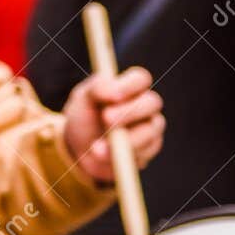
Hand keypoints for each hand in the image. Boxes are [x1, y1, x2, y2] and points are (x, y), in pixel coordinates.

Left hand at [62, 67, 164, 183]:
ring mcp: (151, 127)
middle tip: (106, 119)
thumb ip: (97, 89)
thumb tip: (114, 91)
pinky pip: (145, 152)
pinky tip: (103, 156)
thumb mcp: (83, 100)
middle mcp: (145, 105)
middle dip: (129, 112)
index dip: (131, 85)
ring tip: (96, 148)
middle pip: (152, 102)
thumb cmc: (84, 118)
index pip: (140, 78)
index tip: (114, 96)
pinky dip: (123, 156)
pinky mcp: (150, 149)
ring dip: (124, 139)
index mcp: (129, 87)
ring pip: (150, 130)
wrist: (83, 150)